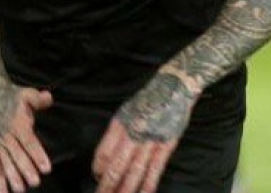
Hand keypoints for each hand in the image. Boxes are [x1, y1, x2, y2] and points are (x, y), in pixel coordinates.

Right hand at [0, 78, 52, 192]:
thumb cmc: (12, 97)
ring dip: (12, 177)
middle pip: (17, 155)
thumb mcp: (26, 94)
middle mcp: (6, 136)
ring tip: (21, 189)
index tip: (46, 168)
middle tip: (35, 182)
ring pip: (5, 162)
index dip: (37, 154)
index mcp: (17, 123)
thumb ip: (38, 98)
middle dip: (26, 169)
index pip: (28, 141)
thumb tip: (48, 99)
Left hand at [92, 73, 197, 192]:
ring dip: (126, 189)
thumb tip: (106, 160)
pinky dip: (149, 184)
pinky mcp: (167, 144)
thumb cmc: (147, 100)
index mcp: (119, 124)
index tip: (96, 176)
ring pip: (135, 170)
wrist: (174, 87)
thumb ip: (116, 134)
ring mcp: (150, 140)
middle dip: (108, 184)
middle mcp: (132, 133)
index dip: (98, 167)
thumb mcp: (125, 111)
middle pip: (117, 165)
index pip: (103, 152)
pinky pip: (156, 168)